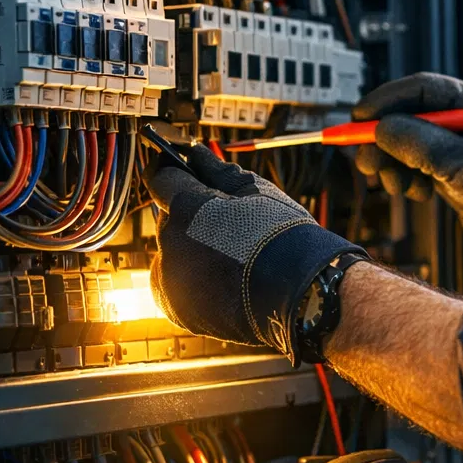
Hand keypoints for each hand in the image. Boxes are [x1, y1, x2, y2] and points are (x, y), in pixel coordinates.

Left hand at [148, 145, 362, 359]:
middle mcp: (170, 242)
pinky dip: (192, 280)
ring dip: (190, 250)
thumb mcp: (255, 192)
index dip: (171, 171)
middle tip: (226, 225)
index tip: (179, 170)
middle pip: (169, 218)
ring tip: (230, 257)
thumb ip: (217, 171)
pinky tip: (222, 279)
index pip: (161, 178)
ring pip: (172, 252)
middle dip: (190, 217)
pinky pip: (174, 285)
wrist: (301, 292)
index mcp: (188, 207)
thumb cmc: (283, 238)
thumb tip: (197, 153)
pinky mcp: (176, 308)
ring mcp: (171, 279)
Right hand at [353, 73, 462, 235]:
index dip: (386, 100)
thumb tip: (380, 129)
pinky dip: (408, 178)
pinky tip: (420, 193)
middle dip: (383, 141)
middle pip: (405, 117)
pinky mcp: (447, 164)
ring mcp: (452, 141)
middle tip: (368, 163)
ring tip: (401, 186)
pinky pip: (413, 164)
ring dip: (394, 166)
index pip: (420, 89)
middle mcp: (459, 117)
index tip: (359, 116)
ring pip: (405, 144)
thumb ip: (421, 144)